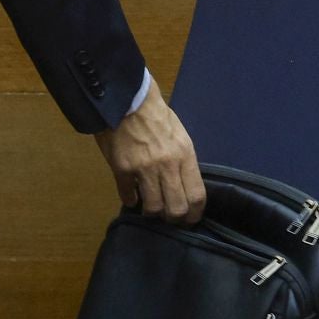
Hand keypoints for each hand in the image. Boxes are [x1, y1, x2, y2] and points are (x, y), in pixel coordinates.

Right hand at [94, 79, 204, 223]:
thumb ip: (182, 162)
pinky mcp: (122, 167)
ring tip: (148, 208)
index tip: (189, 218)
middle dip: (173, 218)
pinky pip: (127, 194)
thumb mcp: (179, 136)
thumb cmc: (156, 115)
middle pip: (176, 207)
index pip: (197, 196)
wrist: (126, 99)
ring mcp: (143, 168)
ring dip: (151, 211)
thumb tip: (182, 185)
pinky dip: (129, 200)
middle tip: (168, 217)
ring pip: (152, 206)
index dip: (194, 213)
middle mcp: (167, 165)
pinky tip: (131, 198)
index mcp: (185, 156)